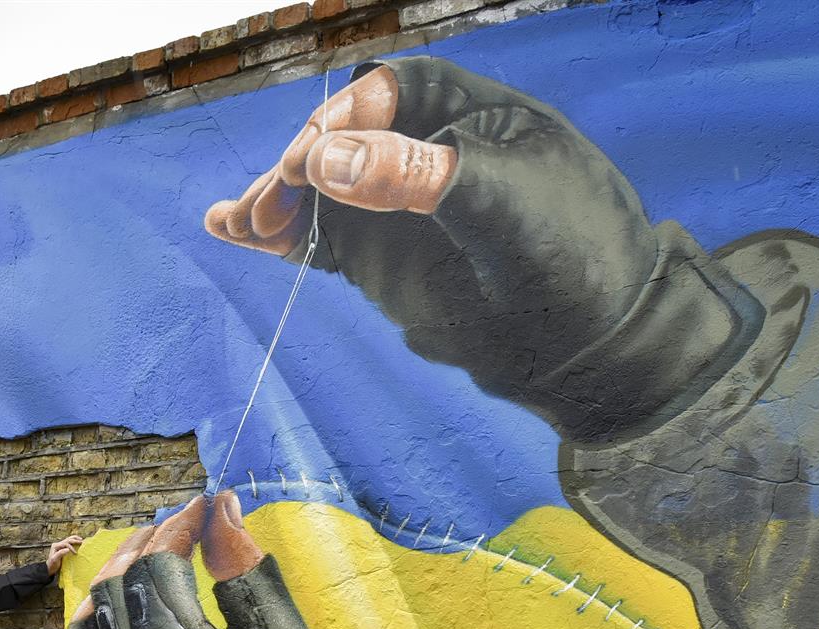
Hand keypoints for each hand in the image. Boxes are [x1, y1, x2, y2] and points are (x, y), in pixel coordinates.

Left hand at [46, 535, 83, 575]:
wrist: (50, 567)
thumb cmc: (52, 564)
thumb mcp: (55, 560)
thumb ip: (60, 554)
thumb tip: (68, 549)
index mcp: (55, 546)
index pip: (65, 544)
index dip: (71, 547)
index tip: (75, 553)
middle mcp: (58, 544)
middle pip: (67, 540)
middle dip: (75, 540)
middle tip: (82, 542)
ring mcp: (60, 545)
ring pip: (68, 539)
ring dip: (75, 539)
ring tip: (81, 540)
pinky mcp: (63, 548)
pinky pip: (69, 542)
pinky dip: (74, 541)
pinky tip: (78, 542)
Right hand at [204, 57, 758, 439]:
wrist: (590, 347)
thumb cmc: (572, 256)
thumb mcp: (501, 205)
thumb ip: (415, 176)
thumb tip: (326, 161)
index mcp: (467, 113)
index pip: (387, 92)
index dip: (343, 117)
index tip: (312, 159)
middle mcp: (423, 153)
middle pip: (338, 142)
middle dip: (296, 171)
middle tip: (267, 207)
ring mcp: (397, 210)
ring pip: (319, 193)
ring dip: (274, 204)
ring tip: (235, 224)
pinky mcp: (379, 260)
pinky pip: (317, 240)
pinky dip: (277, 237)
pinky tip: (229, 229)